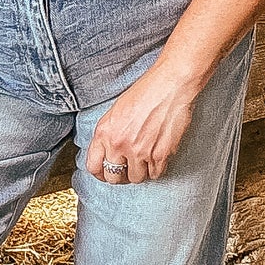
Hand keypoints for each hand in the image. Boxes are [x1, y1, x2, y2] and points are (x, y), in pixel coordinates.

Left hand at [86, 61, 196, 185]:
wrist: (170, 85)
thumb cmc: (145, 91)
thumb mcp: (116, 111)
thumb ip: (109, 133)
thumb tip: (107, 152)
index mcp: (104, 132)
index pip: (93, 166)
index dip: (100, 173)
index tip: (106, 173)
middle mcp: (119, 144)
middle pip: (114, 177)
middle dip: (120, 175)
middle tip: (127, 168)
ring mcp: (139, 152)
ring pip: (136, 178)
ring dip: (140, 172)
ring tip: (144, 161)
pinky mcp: (159, 155)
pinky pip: (155, 174)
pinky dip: (156, 169)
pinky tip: (156, 158)